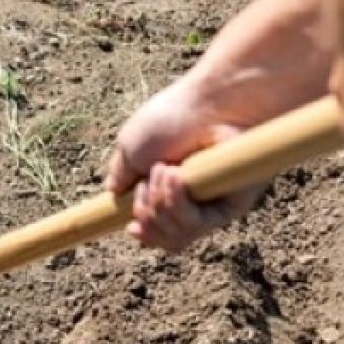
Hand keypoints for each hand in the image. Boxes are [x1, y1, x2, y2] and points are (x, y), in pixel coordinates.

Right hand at [106, 76, 262, 252]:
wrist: (207, 106)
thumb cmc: (170, 119)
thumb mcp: (130, 147)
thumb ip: (121, 176)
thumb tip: (115, 194)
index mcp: (165, 189)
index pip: (154, 229)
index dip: (143, 232)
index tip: (132, 227)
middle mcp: (189, 201)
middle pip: (160, 237)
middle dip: (145, 213)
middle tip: (147, 183)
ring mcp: (209, 205)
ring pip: (175, 237)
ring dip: (158, 205)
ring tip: (165, 170)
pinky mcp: (229, 206)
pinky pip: (193, 228)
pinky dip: (177, 204)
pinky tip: (177, 177)